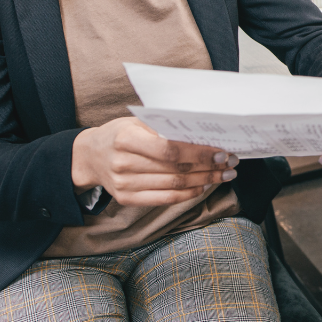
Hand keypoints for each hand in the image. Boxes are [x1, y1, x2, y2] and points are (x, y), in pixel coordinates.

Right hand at [71, 117, 238, 206]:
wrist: (89, 157)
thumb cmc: (119, 134)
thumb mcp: (135, 123)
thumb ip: (163, 127)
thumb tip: (200, 132)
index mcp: (126, 139)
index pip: (169, 149)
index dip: (198, 152)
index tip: (221, 151)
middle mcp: (123, 164)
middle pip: (175, 169)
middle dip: (208, 167)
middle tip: (231, 163)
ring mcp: (124, 185)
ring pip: (174, 185)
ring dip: (204, 181)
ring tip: (224, 175)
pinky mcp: (127, 199)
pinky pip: (165, 198)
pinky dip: (188, 193)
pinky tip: (204, 186)